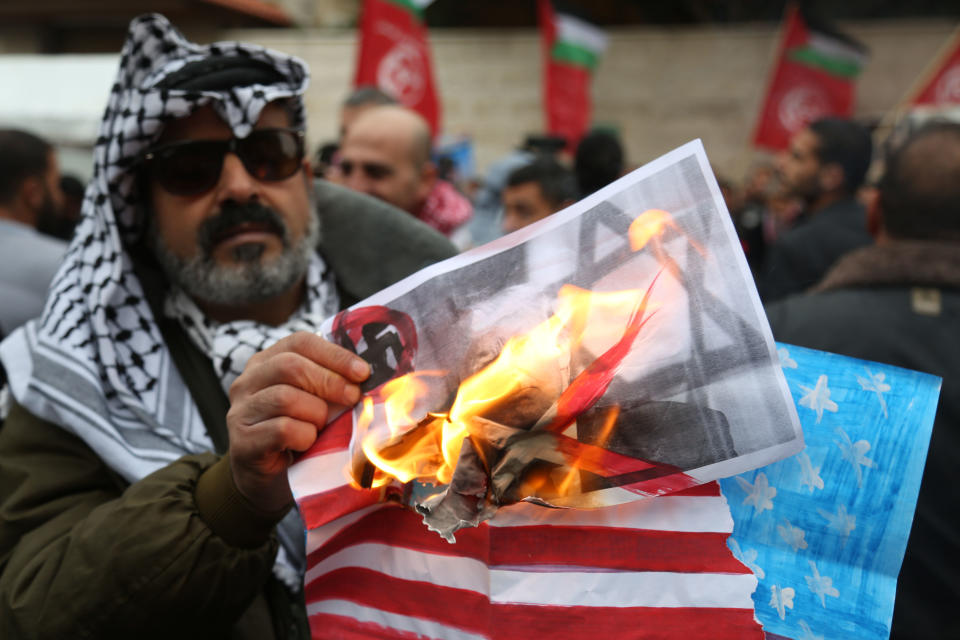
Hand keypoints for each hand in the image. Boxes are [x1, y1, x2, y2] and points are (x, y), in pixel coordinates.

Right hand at [226, 331, 369, 511]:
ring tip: (322, 428)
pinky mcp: (242, 442)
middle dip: (330, 381)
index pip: (300, 342)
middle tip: (353, 397)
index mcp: (266, 362)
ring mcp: (240, 412)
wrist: (268, 481)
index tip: (363, 372)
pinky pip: (282, 430)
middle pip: (290, 366)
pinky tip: (307, 445)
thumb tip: (365, 374)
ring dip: (316, 414)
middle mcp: (247, 382)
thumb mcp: (315, 401)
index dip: (335, 355)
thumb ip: (330, 382)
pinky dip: (305, 437)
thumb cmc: (298, 435)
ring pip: (285, 397)